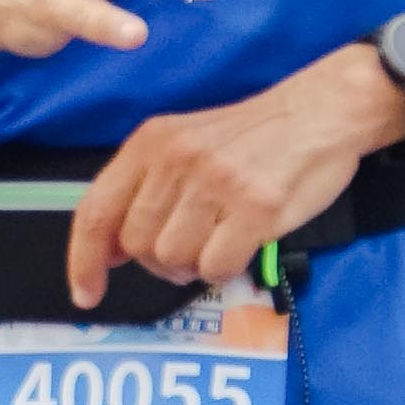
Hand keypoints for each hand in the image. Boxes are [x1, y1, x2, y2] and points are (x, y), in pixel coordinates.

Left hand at [66, 42, 401, 309]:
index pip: (96, 211)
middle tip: (190, 249)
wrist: (321, 111)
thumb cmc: (253, 135)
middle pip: (137, 245)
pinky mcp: (255, 207)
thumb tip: (109, 250)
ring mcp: (215, 183)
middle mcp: (176, 160)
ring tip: (220, 239)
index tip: (86, 293)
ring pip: (174, 260)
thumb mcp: (185, 142)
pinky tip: (241, 244)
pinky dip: (226, 268)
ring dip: (194, 265)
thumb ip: (145, 188)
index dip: (84, 261)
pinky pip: (216, 267)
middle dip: (158, 262)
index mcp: (151, 142)